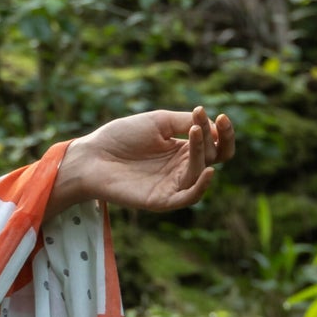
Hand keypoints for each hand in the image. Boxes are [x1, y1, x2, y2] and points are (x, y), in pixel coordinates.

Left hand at [52, 106, 235, 214]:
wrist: (93, 155)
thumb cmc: (121, 136)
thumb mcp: (159, 122)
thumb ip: (186, 123)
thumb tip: (214, 127)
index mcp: (182, 149)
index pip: (215, 145)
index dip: (223, 133)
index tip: (223, 116)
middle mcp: (181, 168)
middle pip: (214, 158)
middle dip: (217, 140)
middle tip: (206, 123)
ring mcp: (172, 185)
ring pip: (201, 172)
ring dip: (203, 152)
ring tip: (194, 133)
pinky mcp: (161, 200)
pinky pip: (188, 198)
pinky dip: (201, 187)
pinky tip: (209, 171)